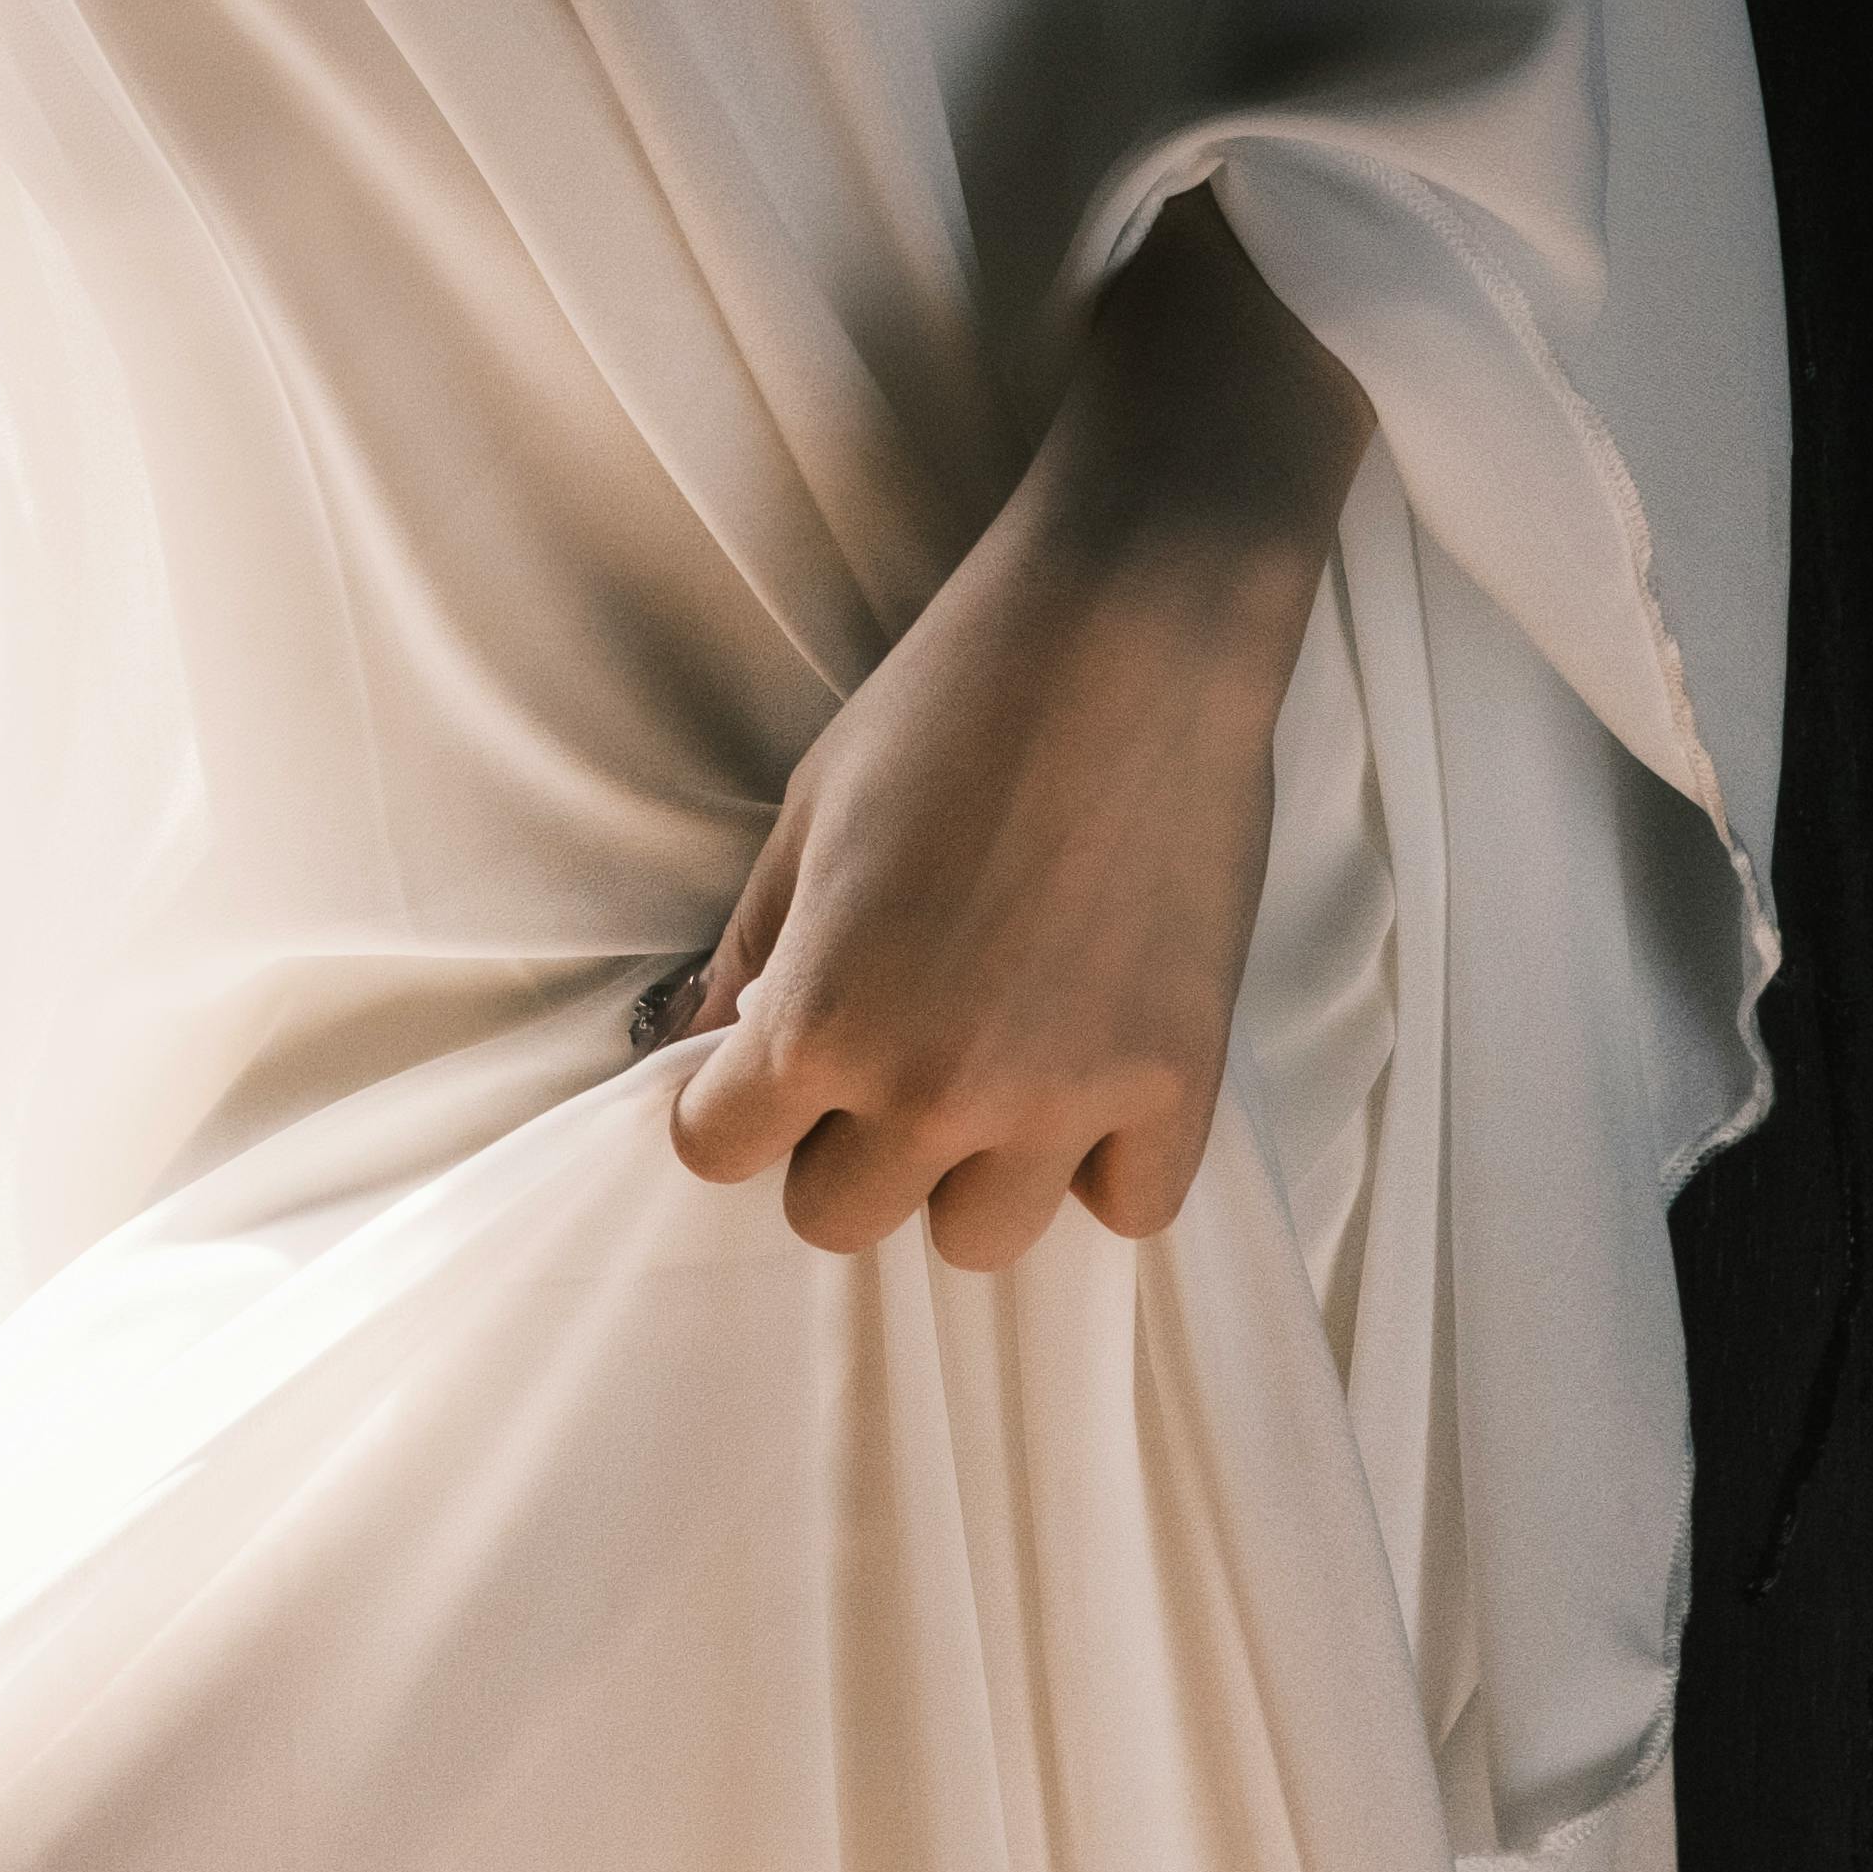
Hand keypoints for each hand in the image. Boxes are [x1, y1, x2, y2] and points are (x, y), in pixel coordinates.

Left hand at [662, 201, 1363, 1269]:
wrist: (1132, 632)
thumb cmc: (949, 702)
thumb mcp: (805, 821)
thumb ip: (746, 960)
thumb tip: (693, 1053)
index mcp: (820, 1022)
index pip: (717, 1155)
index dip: (730, 1101)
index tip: (767, 1051)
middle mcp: (935, 1089)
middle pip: (836, 1217)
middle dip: (839, 1143)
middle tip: (885, 1042)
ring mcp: (1065, 1101)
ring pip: (976, 1239)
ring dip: (968, 1168)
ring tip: (995, 1060)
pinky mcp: (1179, 1085)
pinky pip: (1124, 1209)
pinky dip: (1104, 1162)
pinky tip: (1094, 1071)